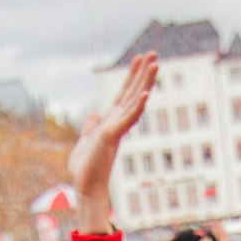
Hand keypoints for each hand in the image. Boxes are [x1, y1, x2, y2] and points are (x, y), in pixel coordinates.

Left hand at [71, 52, 157, 234]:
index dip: (132, 77)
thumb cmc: (86, 169)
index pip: (123, 94)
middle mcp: (117, 122)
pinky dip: (136, 106)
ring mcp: (117, 128)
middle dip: (143, 73)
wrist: (85, 186)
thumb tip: (94, 114)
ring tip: (155, 65)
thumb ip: (90, 126)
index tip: (139, 60)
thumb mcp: (85, 141)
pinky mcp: (112, 136)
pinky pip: (127, 119)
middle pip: (133, 92)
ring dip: (145, 83)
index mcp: (110, 122)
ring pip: (134, 101)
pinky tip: (144, 94)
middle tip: (154, 53)